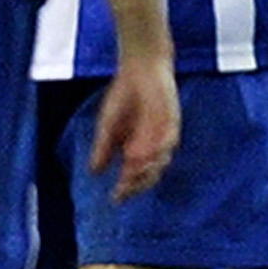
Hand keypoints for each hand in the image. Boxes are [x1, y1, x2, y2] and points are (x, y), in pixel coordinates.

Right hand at [87, 53, 179, 201]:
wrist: (140, 69)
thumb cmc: (124, 96)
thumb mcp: (108, 124)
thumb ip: (103, 147)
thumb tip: (94, 172)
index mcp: (136, 151)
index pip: (132, 177)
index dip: (125, 189)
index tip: (115, 199)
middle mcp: (151, 149)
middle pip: (148, 175)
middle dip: (137, 184)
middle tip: (125, 189)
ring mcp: (163, 137)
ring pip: (159, 162)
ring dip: (148, 169)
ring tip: (133, 173)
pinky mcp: (173, 123)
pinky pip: (169, 141)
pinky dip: (160, 149)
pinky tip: (150, 154)